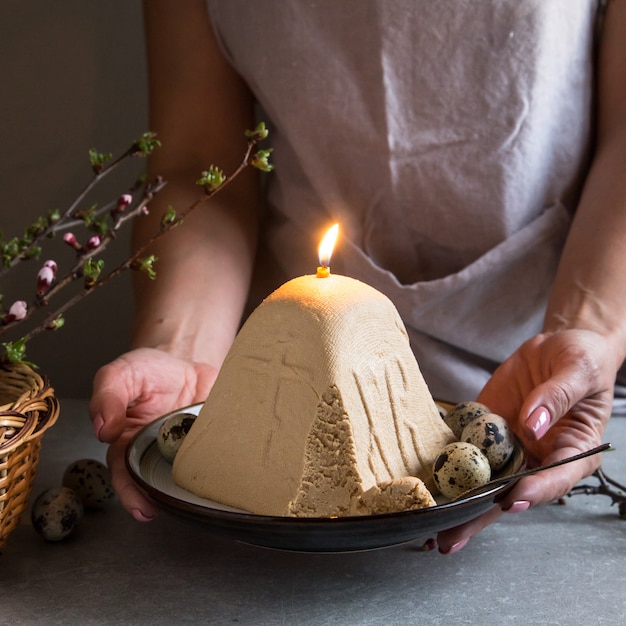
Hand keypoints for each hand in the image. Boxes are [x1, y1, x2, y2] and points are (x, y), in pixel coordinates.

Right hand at [89, 348, 218, 520]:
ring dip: (192, 488)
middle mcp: (157, 452)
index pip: (124, 474)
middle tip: (166, 512)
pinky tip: (226, 470)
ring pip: (189, 476)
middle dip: (162, 501)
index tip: (141, 505)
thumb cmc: (147, 371)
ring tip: (196, 499)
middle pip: (158, 484)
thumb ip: (107, 398)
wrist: (185, 359)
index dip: (130, 492)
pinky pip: (217, 456)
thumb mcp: (120, 374)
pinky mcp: (212, 441)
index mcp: (128, 442)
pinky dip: (222, 464)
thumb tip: (102, 427)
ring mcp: (186, 449)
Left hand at [436, 329, 615, 553]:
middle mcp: (538, 457)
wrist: (555, 348)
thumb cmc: (580, 359)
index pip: (555, 478)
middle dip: (481, 517)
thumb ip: (557, 396)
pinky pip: (464, 451)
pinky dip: (445, 468)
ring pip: (483, 482)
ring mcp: (508, 447)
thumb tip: (533, 423)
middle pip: (510, 494)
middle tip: (449, 539)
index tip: (513, 501)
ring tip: (428, 530)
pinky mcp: (483, 432)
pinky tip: (424, 486)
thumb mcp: (578, 370)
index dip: (535, 492)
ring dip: (457, 506)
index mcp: (573, 451)